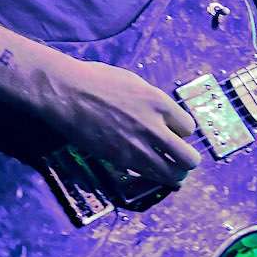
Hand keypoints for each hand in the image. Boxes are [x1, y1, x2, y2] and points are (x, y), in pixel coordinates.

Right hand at [35, 56, 202, 185]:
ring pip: (172, 174)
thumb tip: (162, 115)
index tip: (171, 131)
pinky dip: (150, 175)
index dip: (181, 131)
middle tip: (178, 158)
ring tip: (167, 170)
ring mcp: (137, 147)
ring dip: (173, 174)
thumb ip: (152, 102)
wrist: (67, 93)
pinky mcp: (120, 160)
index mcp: (159, 103)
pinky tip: (143, 169)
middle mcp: (154, 127)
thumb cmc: (96, 81)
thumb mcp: (134, 83)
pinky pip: (147, 176)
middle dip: (186, 160)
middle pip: (189, 158)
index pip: (189, 128)